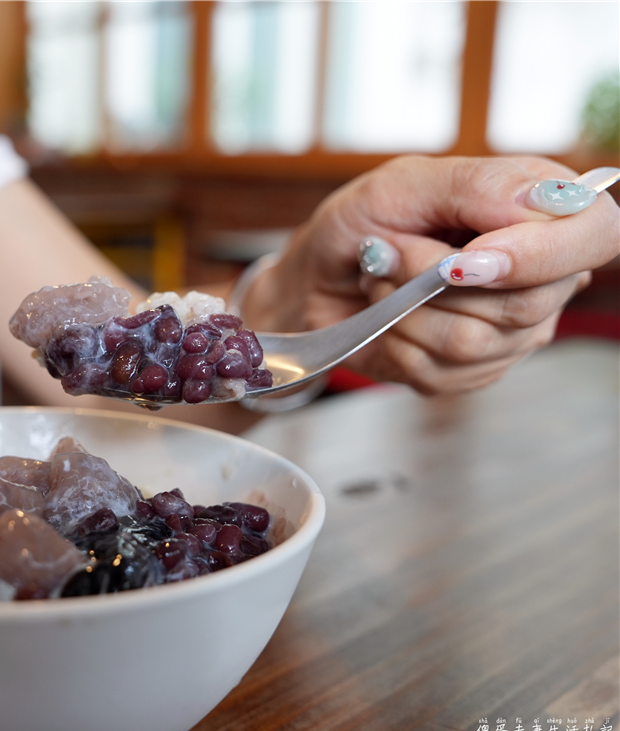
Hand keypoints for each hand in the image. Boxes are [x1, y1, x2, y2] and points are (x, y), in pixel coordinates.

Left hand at [242, 155, 618, 393]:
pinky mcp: (471, 372)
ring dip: (405, 309)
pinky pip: (440, 371)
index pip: (595, 235)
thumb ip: (475, 185)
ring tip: (380, 279)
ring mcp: (510, 332)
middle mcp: (541, 276)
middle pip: (529, 303)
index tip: (466, 257)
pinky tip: (383, 315)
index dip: (540, 254)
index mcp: (541, 211)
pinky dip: (395, 340)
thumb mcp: (402, 184)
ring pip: (476, 342)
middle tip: (386, 252)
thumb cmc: (361, 223)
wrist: (315, 279)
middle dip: (433, 279)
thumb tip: (540, 202)